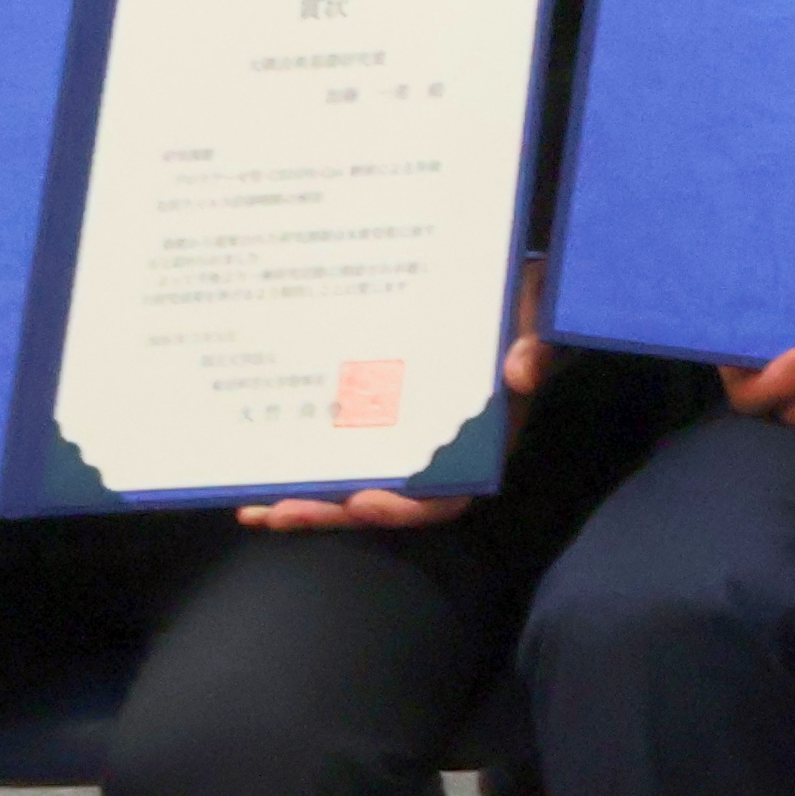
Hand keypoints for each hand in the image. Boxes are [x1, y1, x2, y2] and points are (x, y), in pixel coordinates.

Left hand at [243, 266, 547, 528]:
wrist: (505, 285)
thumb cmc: (522, 300)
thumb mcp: (540, 309)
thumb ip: (537, 339)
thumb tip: (520, 370)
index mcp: (478, 438)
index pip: (446, 494)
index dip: (406, 508)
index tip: (365, 502)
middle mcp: (436, 447)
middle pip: (384, 499)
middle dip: (332, 510)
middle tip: (283, 510)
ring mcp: (401, 432)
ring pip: (352, 480)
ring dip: (305, 498)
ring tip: (255, 506)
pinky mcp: (375, 410)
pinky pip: (336, 446)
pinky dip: (299, 462)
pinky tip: (256, 471)